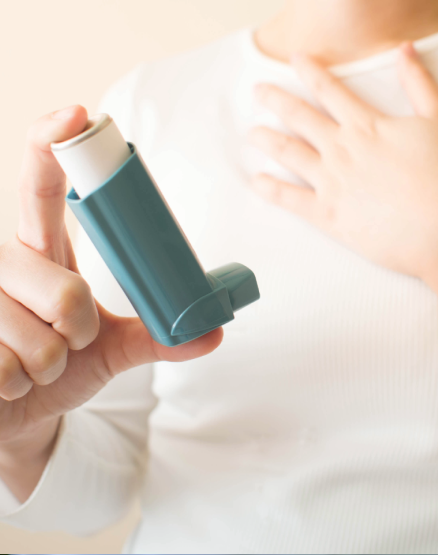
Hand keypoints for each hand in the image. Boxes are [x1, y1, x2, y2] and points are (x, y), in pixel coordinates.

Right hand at [0, 106, 222, 499]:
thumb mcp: (112, 345)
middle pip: (67, 290)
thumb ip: (157, 334)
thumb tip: (213, 331)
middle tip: (70, 338)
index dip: (51, 144)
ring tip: (38, 362)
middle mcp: (4, 263)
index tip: (78, 114)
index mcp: (42, 249)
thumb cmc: (63, 363)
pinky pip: (8, 371)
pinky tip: (8, 382)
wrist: (21, 408)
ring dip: (53, 363)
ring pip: (44, 339)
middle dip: (81, 329)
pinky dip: (21, 386)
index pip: (42, 187)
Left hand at [249, 43, 437, 301]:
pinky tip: (257, 182)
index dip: (310, 71)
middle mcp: (341, 149)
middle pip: (300, 117)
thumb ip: (418, 83)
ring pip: (289, 153)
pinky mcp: (327, 214)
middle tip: (258, 92)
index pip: (330, 89)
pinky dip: (270, 190)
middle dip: (276, 100)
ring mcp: (330, 181)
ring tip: (253, 133)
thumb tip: (404, 50)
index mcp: (366, 125)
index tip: (294, 60)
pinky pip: (290, 199)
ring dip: (267, 139)